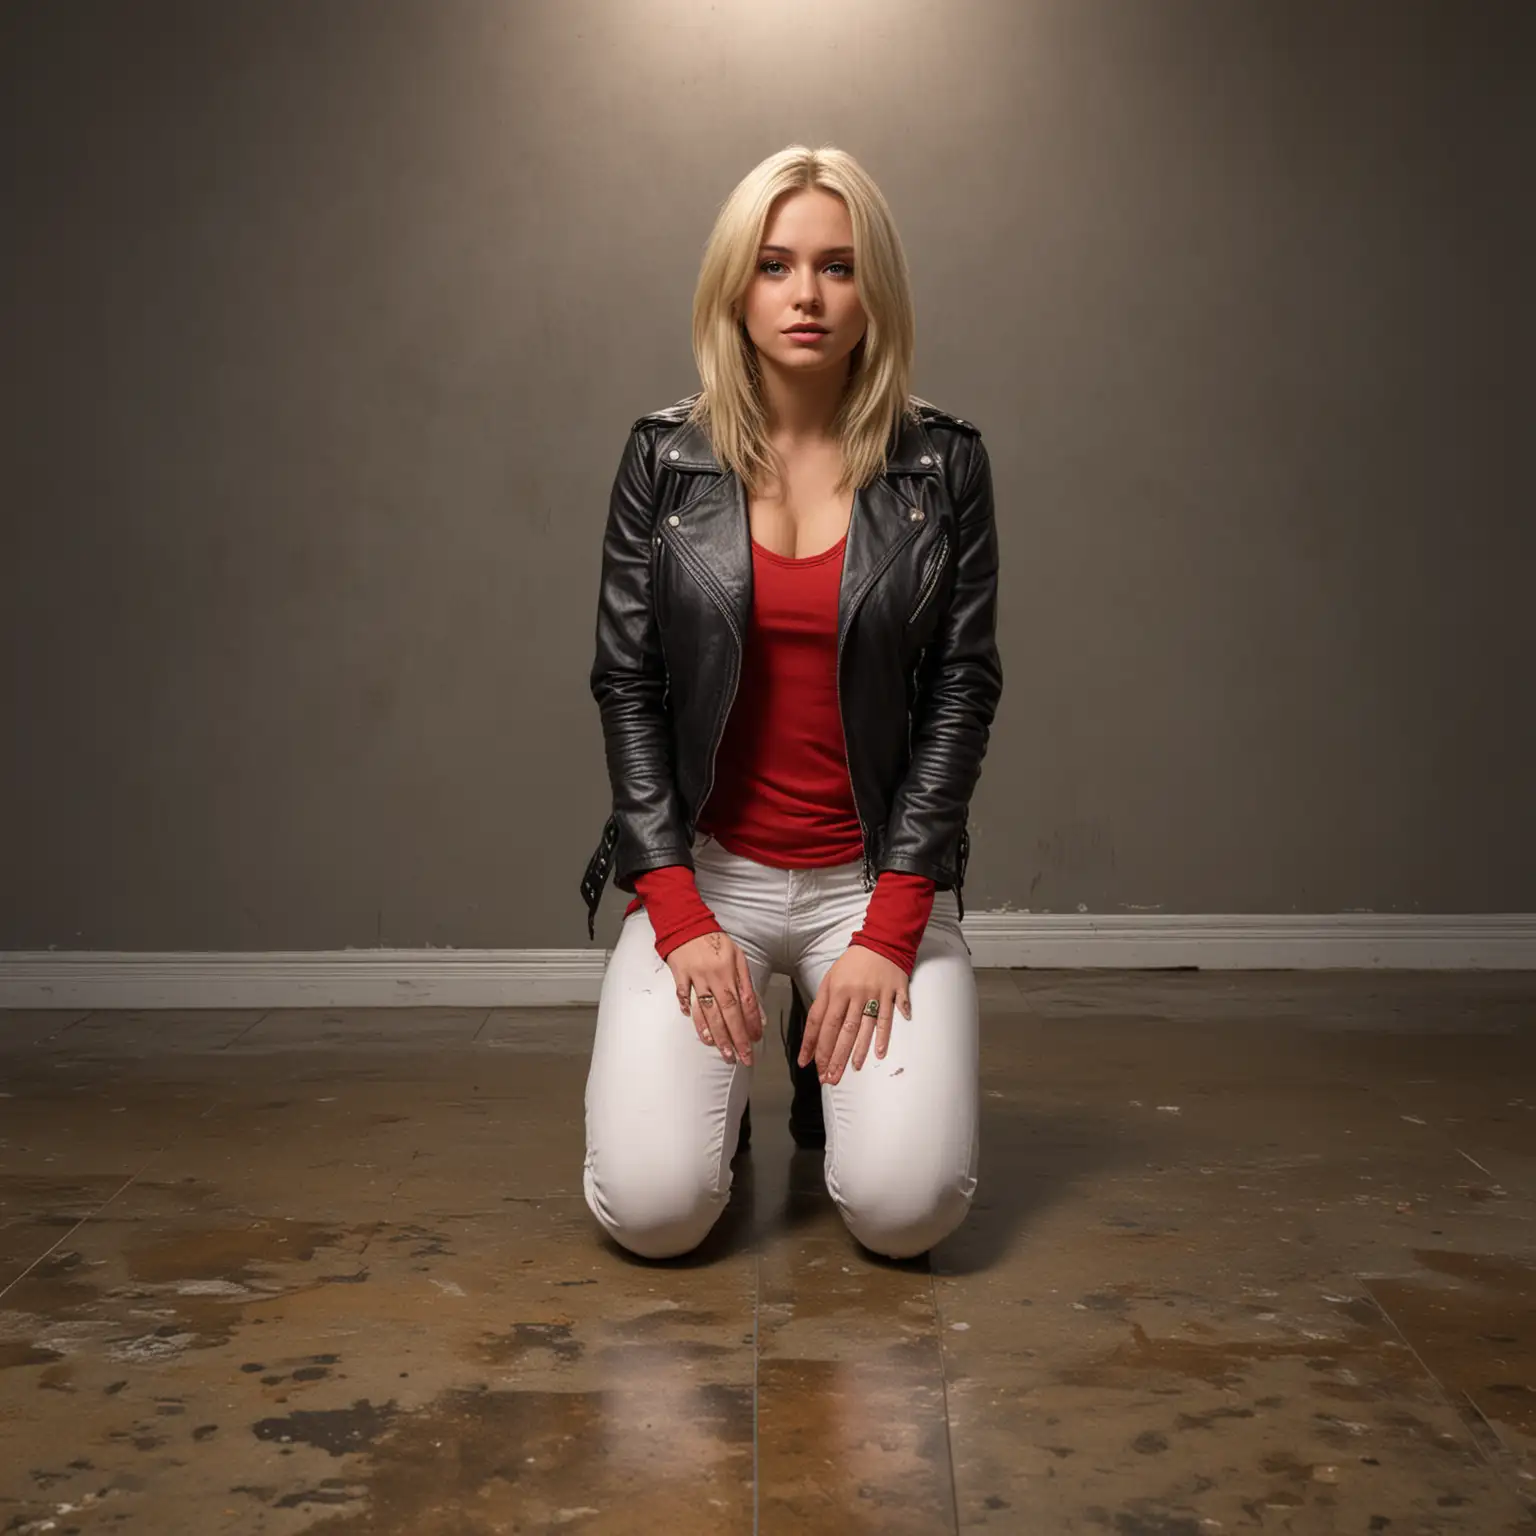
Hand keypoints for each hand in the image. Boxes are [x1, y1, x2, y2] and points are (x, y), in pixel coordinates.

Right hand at [666, 930, 762, 1064]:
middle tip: (743, 1058)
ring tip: (724, 1053)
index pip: (744, 1002)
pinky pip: (684, 997)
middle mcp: (714, 976)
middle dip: (736, 1037)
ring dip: (717, 1035)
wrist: (687, 924)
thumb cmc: (715, 941)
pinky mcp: (679, 976)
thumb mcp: (738, 956)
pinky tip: (699, 1030)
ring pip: (707, 1011)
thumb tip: (755, 1010)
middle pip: (727, 1012)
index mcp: (731, 971)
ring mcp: (696, 977)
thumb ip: (746, 983)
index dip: (751, 1022)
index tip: (755, 1040)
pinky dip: (690, 1014)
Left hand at [800, 944, 911, 1085]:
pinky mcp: (894, 993)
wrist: (882, 941)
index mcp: (837, 990)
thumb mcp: (830, 979)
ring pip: (865, 1026)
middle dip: (836, 1056)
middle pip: (844, 1030)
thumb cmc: (852, 964)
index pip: (824, 1024)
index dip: (817, 1046)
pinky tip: (880, 1052)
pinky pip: (889, 1016)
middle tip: (830, 1078)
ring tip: (852, 1069)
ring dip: (858, 1050)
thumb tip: (813, 1037)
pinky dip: (885, 1034)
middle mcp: (855, 993)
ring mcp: (876, 993)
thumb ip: (821, 1006)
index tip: (812, 1066)